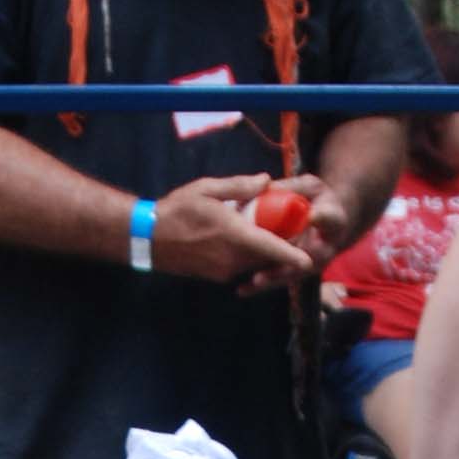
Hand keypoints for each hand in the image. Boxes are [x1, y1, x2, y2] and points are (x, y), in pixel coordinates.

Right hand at [149, 176, 317, 290]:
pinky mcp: (218, 276)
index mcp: (235, 236)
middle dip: (281, 246)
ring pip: (256, 263)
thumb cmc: (177, 210)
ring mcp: (225, 271)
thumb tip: (266, 181)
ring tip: (262, 229)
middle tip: (287, 226)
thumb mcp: (208, 188)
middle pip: (269, 257)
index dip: (294, 256)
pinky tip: (241, 238)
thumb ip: (240, 186)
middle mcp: (233, 259)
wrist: (148, 238)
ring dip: (264, 250)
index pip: (273, 249)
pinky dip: (248, 256)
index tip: (311, 260)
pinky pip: (242, 267)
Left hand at [236, 174, 356, 294]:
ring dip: (273, 279)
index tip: (314, 215)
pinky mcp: (297, 272)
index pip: (330, 219)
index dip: (323, 218)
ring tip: (254, 282)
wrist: (328, 223)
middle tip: (278, 259)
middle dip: (291, 261)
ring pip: (292, 273)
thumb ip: (292, 187)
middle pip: (310, 257)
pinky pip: (279, 280)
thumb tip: (264, 186)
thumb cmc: (317, 200)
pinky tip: (242, 290)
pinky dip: (260, 286)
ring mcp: (312, 263)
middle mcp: (327, 247)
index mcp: (333, 220)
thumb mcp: (310, 187)